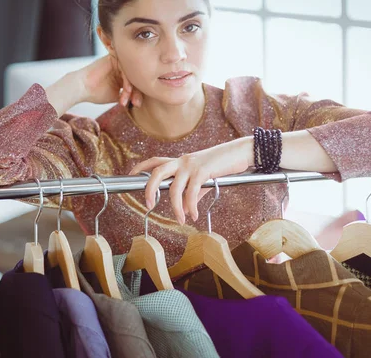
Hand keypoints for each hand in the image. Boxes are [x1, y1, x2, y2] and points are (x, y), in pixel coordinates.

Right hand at [75, 54, 143, 106]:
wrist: (81, 88)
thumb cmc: (95, 93)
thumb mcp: (116, 96)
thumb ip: (127, 96)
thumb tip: (139, 101)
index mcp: (121, 75)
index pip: (135, 83)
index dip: (137, 95)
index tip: (136, 105)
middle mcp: (120, 67)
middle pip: (135, 78)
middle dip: (137, 93)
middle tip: (136, 104)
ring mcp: (117, 62)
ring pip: (131, 75)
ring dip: (132, 89)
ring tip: (127, 100)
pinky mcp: (113, 58)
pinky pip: (125, 70)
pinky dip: (127, 82)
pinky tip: (126, 91)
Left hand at [129, 137, 252, 223]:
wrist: (239, 152)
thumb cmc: (222, 165)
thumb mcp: (204, 179)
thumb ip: (194, 193)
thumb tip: (188, 209)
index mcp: (180, 162)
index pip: (156, 161)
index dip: (141, 168)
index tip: (130, 175)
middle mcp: (182, 161)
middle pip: (157, 171)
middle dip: (149, 188)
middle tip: (148, 204)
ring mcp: (191, 165)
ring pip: (174, 187)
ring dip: (176, 207)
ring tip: (181, 219)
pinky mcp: (203, 171)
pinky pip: (192, 192)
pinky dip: (191, 206)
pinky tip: (194, 214)